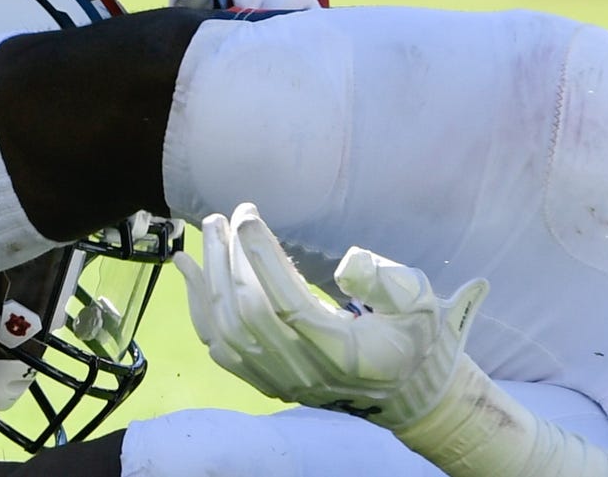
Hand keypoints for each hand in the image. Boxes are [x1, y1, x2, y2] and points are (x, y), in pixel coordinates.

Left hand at [177, 203, 480, 428]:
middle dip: (231, 259)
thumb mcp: (417, 307)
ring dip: (211, 275)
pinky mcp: (262, 379)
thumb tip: (349, 263)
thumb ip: (390, 285)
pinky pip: (217, 343)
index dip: (263, 260)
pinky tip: (189, 268)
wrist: (398, 390)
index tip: (248, 218)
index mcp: (344, 354)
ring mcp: (280, 380)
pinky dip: (197, 303)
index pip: (290, 306)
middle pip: (250, 314)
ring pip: (227, 329)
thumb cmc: (406, 338)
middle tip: (225, 218)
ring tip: (210, 231)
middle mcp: (306, 372)